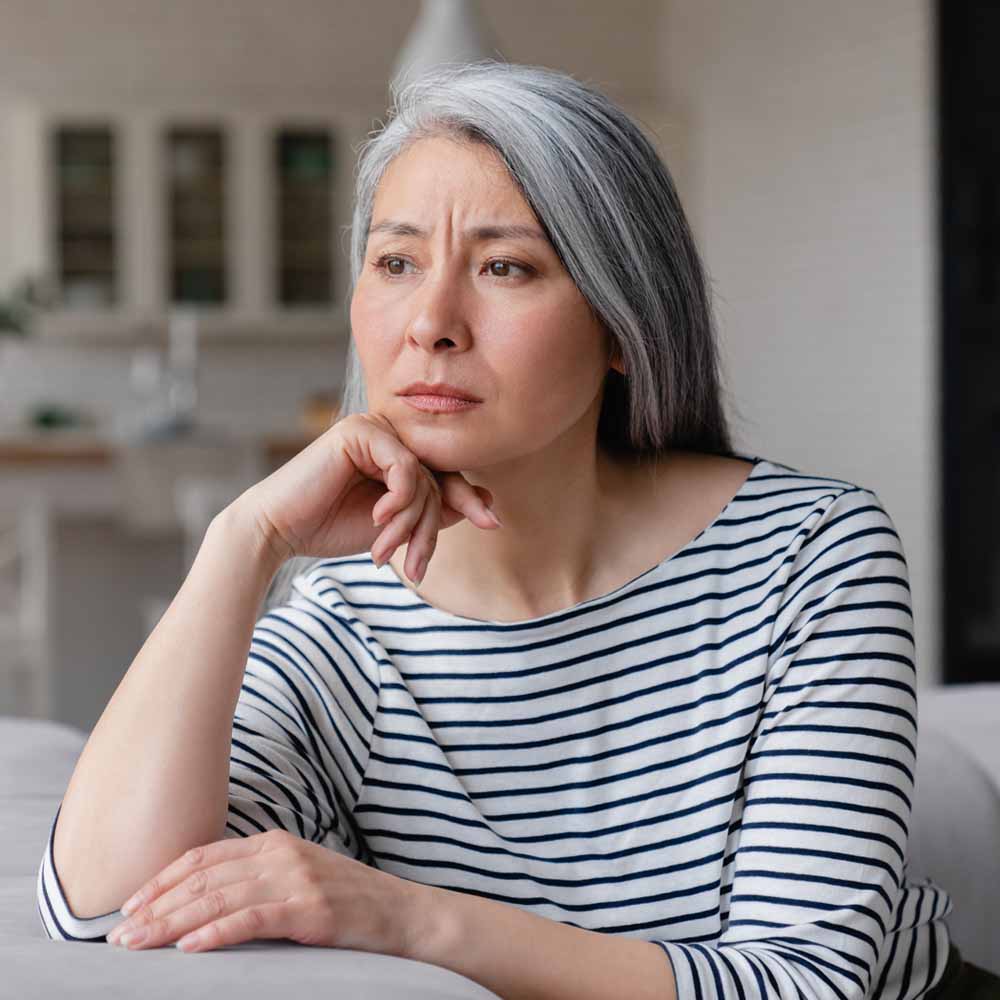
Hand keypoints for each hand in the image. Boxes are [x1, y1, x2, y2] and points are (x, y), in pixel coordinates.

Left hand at [105, 829, 423, 954]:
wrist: (401, 913)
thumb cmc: (346, 900)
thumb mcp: (297, 877)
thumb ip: (256, 878)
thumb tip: (200, 900)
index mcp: (274, 842)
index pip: (204, 857)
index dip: (161, 880)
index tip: (129, 907)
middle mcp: (280, 853)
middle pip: (204, 879)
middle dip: (156, 907)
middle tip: (120, 935)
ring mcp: (296, 879)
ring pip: (219, 899)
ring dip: (172, 924)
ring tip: (139, 944)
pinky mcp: (310, 909)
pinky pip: (252, 919)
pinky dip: (216, 933)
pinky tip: (188, 948)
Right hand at [240, 411, 500, 583]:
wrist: (279, 531)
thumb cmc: (331, 527)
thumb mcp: (396, 525)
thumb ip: (435, 510)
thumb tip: (487, 500)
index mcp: (397, 454)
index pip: (445, 476)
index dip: (468, 501)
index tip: (493, 523)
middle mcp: (389, 436)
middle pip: (437, 480)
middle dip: (428, 528)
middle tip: (414, 564)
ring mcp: (374, 428)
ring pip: (424, 478)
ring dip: (410, 522)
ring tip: (385, 549)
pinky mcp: (360, 431)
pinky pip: (405, 467)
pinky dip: (398, 500)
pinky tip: (377, 519)